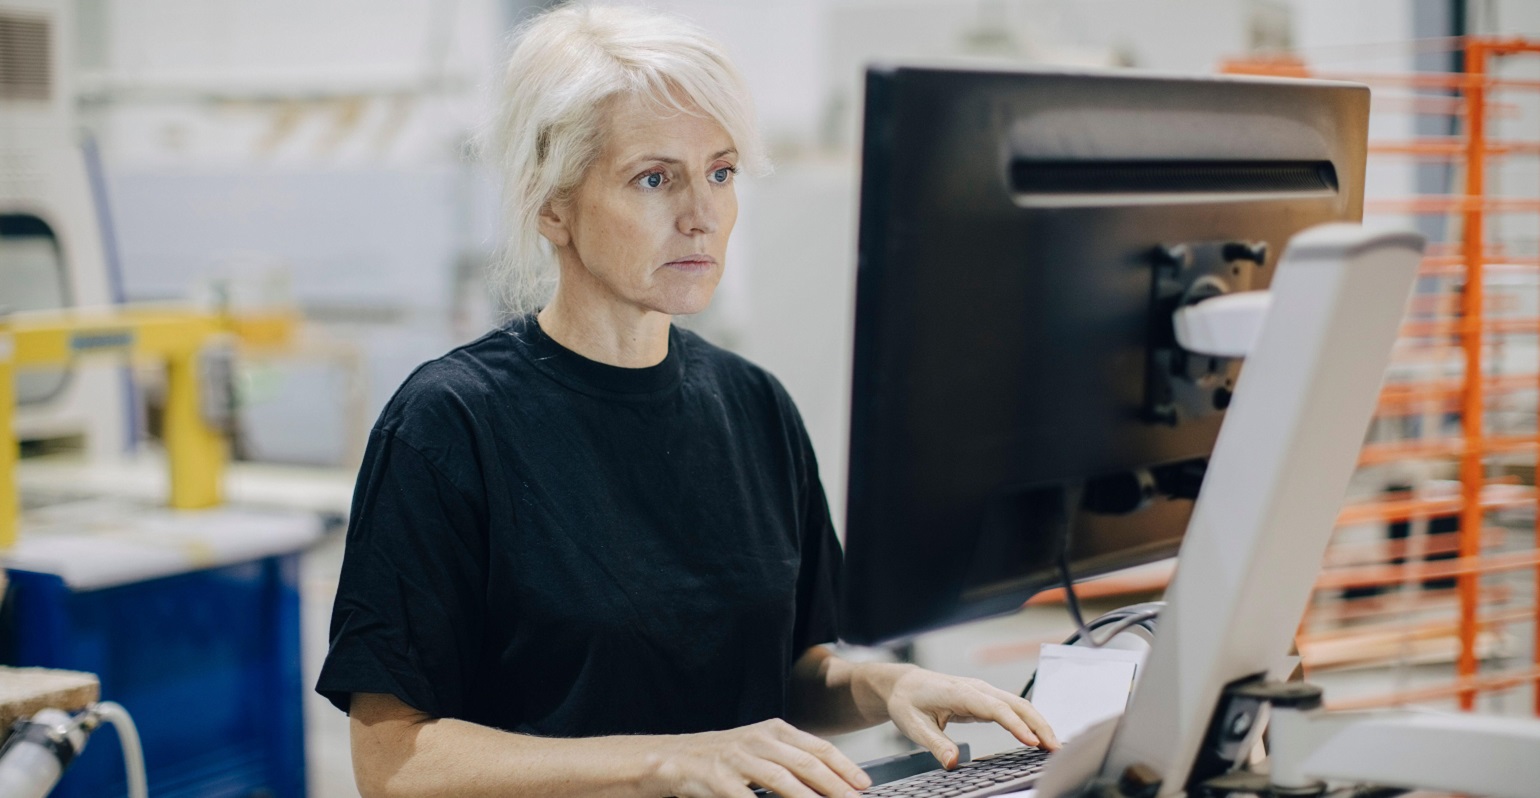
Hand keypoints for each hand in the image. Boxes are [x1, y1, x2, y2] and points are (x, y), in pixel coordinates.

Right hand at [648, 718, 872, 797]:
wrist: (674, 757)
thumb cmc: (723, 757)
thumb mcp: (760, 748)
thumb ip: (791, 759)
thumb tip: (829, 781)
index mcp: (774, 730)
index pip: (817, 747)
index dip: (844, 766)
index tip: (863, 783)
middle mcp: (758, 740)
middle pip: (805, 763)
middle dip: (835, 785)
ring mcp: (737, 759)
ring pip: (781, 780)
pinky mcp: (718, 779)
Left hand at [882, 667, 1058, 768]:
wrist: (903, 684)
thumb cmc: (908, 701)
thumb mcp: (914, 726)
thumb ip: (935, 744)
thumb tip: (952, 762)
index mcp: (961, 692)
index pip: (996, 709)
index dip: (1017, 725)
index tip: (1033, 743)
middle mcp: (977, 689)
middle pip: (1017, 704)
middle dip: (1039, 725)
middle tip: (1056, 749)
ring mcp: (983, 692)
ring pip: (1019, 705)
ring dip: (1038, 723)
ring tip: (1054, 746)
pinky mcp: (985, 699)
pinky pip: (1012, 708)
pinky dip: (1029, 721)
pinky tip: (1038, 737)